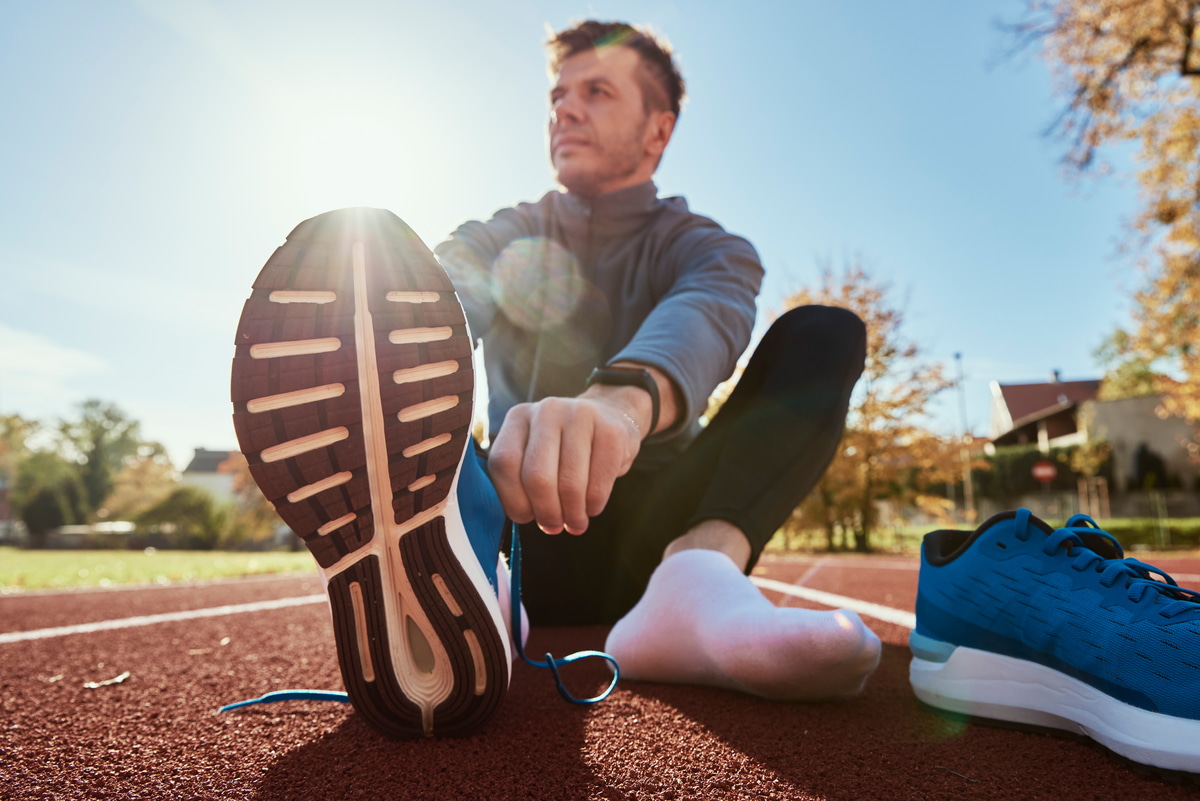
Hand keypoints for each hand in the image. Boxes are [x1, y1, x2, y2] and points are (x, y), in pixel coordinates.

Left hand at [487, 391, 645, 534]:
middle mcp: (547, 410)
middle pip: (537, 476)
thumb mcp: (535, 451)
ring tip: (575, 523)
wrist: (611, 416)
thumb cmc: (566, 447)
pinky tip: (592, 507)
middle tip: (553, 526)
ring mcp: (581, 416)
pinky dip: (593, 506)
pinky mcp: (612, 431)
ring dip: (572, 514)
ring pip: (569, 484)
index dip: (514, 499)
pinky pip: (598, 484)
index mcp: (519, 417)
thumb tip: (524, 516)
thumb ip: (521, 478)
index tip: (527, 516)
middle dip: (546, 512)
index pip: (504, 463)